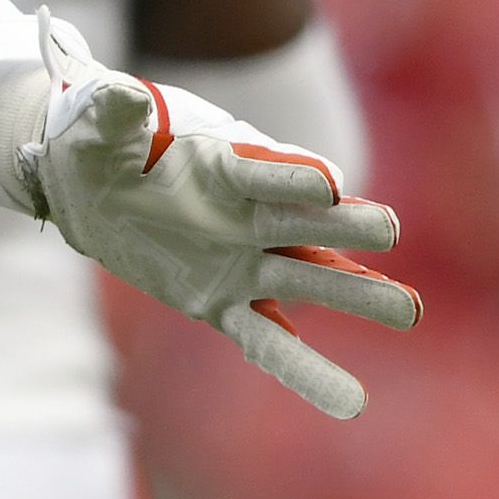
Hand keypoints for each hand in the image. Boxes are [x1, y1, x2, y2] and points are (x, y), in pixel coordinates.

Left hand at [20, 12, 419, 418]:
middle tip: (388, 230)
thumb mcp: (93, 124)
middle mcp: (248, 214)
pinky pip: (271, 341)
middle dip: (344, 226)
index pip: (265, 169)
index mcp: (222, 163)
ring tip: (408, 312)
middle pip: (306, 222)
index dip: (291, 176)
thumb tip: (124, 96)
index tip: (325, 186)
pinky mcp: (228, 303)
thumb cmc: (98, 144)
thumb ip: (111, 113)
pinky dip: (307, 371)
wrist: (89, 186)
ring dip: (357, 295)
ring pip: (308, 282)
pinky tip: (351, 402)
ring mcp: (244, 261)